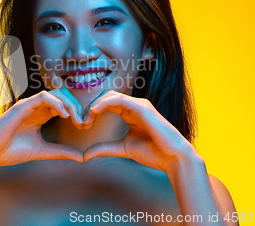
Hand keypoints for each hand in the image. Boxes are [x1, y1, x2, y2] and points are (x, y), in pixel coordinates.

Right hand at [0, 89, 84, 166]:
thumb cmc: (12, 150)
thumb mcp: (43, 151)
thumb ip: (61, 151)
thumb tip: (82, 157)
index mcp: (42, 114)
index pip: (65, 104)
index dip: (78, 112)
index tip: (84, 126)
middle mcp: (37, 107)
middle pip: (64, 95)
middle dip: (77, 107)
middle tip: (83, 123)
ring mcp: (30, 104)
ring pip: (56, 93)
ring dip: (69, 104)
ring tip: (75, 119)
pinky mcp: (23, 105)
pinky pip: (44, 97)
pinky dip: (57, 103)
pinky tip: (63, 115)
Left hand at [82, 90, 196, 171]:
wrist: (172, 158)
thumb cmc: (153, 153)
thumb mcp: (122, 149)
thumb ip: (105, 149)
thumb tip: (85, 155)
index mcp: (129, 113)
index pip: (106, 103)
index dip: (92, 111)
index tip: (84, 125)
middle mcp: (134, 106)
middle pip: (106, 97)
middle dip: (91, 106)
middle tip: (82, 121)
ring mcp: (138, 105)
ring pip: (110, 95)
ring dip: (95, 105)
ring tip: (87, 118)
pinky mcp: (142, 107)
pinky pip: (118, 99)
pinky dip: (104, 103)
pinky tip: (94, 112)